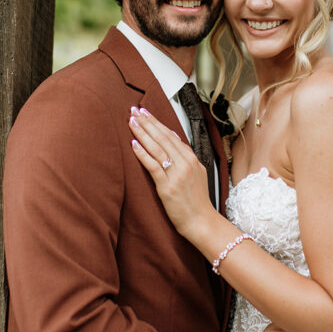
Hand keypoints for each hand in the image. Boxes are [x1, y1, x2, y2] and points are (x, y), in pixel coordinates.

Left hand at [129, 107, 211, 240]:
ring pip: (157, 148)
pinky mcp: (167, 187)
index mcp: (192, 159)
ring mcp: (177, 175)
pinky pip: (153, 166)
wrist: (201, 221)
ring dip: (143, 133)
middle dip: (147, 122)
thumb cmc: (197, 200)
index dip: (156, 122)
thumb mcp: (198, 173)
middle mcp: (185, 163)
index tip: (145, 112)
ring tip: (131, 122)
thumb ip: (186, 156)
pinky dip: (142, 153)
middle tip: (134, 110)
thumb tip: (173, 136)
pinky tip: (133, 144)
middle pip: (163, 137)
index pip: (171, 135)